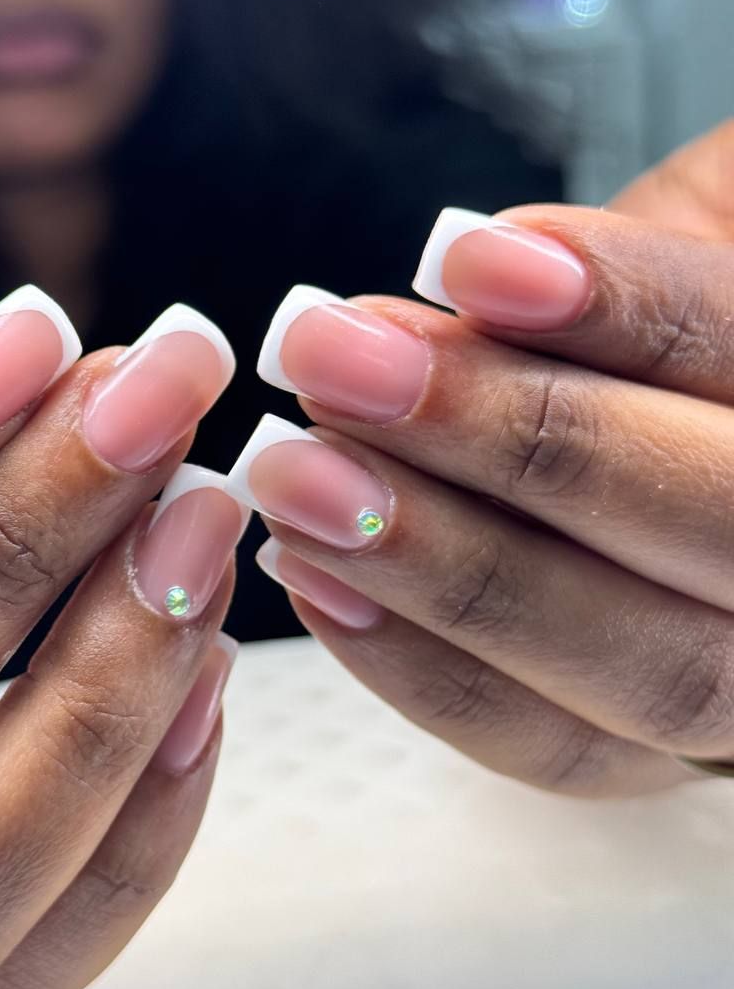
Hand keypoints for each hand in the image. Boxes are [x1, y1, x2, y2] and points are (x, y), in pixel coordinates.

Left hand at [234, 119, 733, 798]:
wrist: (690, 435)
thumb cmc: (689, 322)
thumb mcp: (705, 238)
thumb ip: (634, 272)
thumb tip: (472, 278)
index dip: (626, 309)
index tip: (460, 259)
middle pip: (713, 526)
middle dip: (510, 439)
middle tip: (339, 363)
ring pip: (640, 662)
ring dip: (443, 565)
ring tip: (295, 472)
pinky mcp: (653, 750)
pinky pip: (556, 746)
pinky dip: (423, 667)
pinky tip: (314, 573)